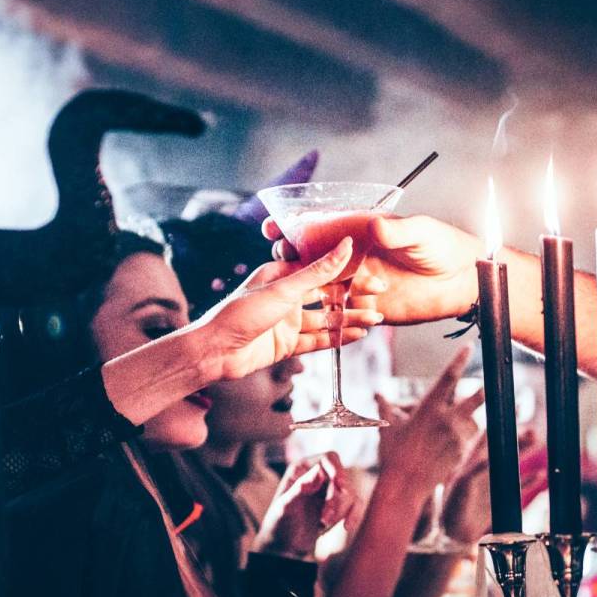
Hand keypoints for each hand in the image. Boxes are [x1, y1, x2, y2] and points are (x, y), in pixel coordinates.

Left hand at [190, 239, 382, 379]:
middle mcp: (285, 296)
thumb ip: (318, 271)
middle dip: (354, 296)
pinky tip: (357, 335)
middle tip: (381, 297)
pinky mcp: (286, 345)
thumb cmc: (240, 313)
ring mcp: (287, 321)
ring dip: (350, 319)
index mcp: (281, 275)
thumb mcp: (284, 289)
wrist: (215, 352)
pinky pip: (317, 340)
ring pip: (325, 319)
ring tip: (376, 319)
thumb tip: (346, 244)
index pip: (323, 269)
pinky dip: (337, 338)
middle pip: (327, 295)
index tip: (373, 270)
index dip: (349, 270)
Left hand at [255, 452, 356, 558]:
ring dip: (340, 511)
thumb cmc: (279, 523)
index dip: (336, 469)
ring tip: (323, 525)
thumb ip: (300, 488)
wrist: (284, 545)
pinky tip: (346, 527)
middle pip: (341, 478)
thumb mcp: (285, 507)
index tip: (339, 483)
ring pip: (349, 493)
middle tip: (324, 520)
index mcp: (303, 468)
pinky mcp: (339, 504)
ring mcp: (330, 490)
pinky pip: (355, 504)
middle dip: (335, 500)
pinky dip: (354, 515)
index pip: (328, 459)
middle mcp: (318, 475)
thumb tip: (318, 470)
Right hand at [264, 214, 479, 325]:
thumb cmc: (446, 247)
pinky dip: (327, 312)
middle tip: (281, 257)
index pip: (320, 224)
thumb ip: (397, 231)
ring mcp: (357, 282)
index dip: (293, 224)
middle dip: (289, 255)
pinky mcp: (366, 306)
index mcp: (361, 230)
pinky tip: (316, 316)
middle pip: (310, 255)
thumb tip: (374, 226)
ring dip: (302, 286)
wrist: (464, 283)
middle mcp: (353, 256)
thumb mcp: (421, 233)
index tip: (274, 225)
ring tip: (290, 289)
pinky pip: (339, 311)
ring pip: (318, 284)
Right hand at [374, 348, 485, 495]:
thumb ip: (386, 406)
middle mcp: (447, 419)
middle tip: (492, 384)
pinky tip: (450, 446)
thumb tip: (377, 393)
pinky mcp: (462, 453)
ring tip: (453, 428)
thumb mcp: (387, 427)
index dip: (460, 359)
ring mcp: (457, 436)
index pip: (449, 376)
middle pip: (477, 398)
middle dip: (486, 390)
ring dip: (469, 422)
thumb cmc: (392, 454)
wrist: (404, 485)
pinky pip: (469, 441)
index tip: (470, 347)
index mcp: (429, 407)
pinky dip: (463, 440)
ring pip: (474, 423)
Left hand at [439, 426, 537, 542]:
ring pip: (513, 464)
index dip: (497, 425)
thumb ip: (473, 472)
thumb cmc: (451, 509)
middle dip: (516, 437)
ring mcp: (494, 484)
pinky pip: (519, 487)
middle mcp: (484, 471)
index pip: (486, 439)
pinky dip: (530, 481)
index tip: (508, 411)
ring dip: (524, 452)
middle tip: (530, 427)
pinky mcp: (501, 500)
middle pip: (503, 448)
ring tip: (536, 439)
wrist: (454, 535)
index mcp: (471, 464)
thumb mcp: (460, 488)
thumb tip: (486, 459)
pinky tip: (542, 474)